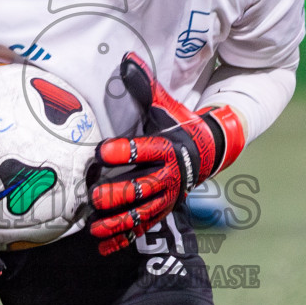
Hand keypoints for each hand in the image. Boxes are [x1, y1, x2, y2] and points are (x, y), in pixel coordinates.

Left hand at [89, 53, 246, 254]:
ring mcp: (167, 195)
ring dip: (118, 222)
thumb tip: (127, 58)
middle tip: (94, 197)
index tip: (102, 151)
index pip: (145, 149)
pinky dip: (124, 239)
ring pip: (142, 212)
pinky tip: (104, 247)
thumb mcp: (166, 106)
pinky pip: (144, 227)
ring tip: (95, 227)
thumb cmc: (180, 125)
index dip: (124, 150)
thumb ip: (145, 87)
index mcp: (167, 147)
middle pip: (142, 187)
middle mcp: (168, 175)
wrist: (211, 150)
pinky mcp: (164, 209)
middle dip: (118, 194)